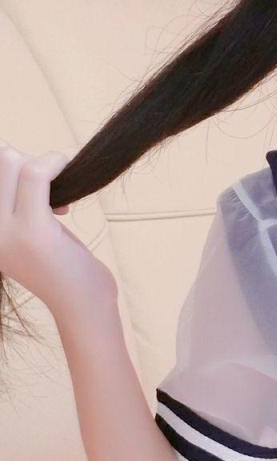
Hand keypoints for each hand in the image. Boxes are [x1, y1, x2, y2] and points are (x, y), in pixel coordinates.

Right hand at [0, 140, 114, 314]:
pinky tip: (67, 168)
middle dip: (27, 161)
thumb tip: (12, 153)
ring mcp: (5, 231)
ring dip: (42, 163)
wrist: (84, 308)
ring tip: (60, 194)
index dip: (12, 165)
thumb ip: (17, 204)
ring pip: (10, 161)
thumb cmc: (65, 269)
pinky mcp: (33, 231)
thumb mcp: (31, 234)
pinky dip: (54, 162)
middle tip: (51, 190)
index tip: (38, 190)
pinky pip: (35, 174)